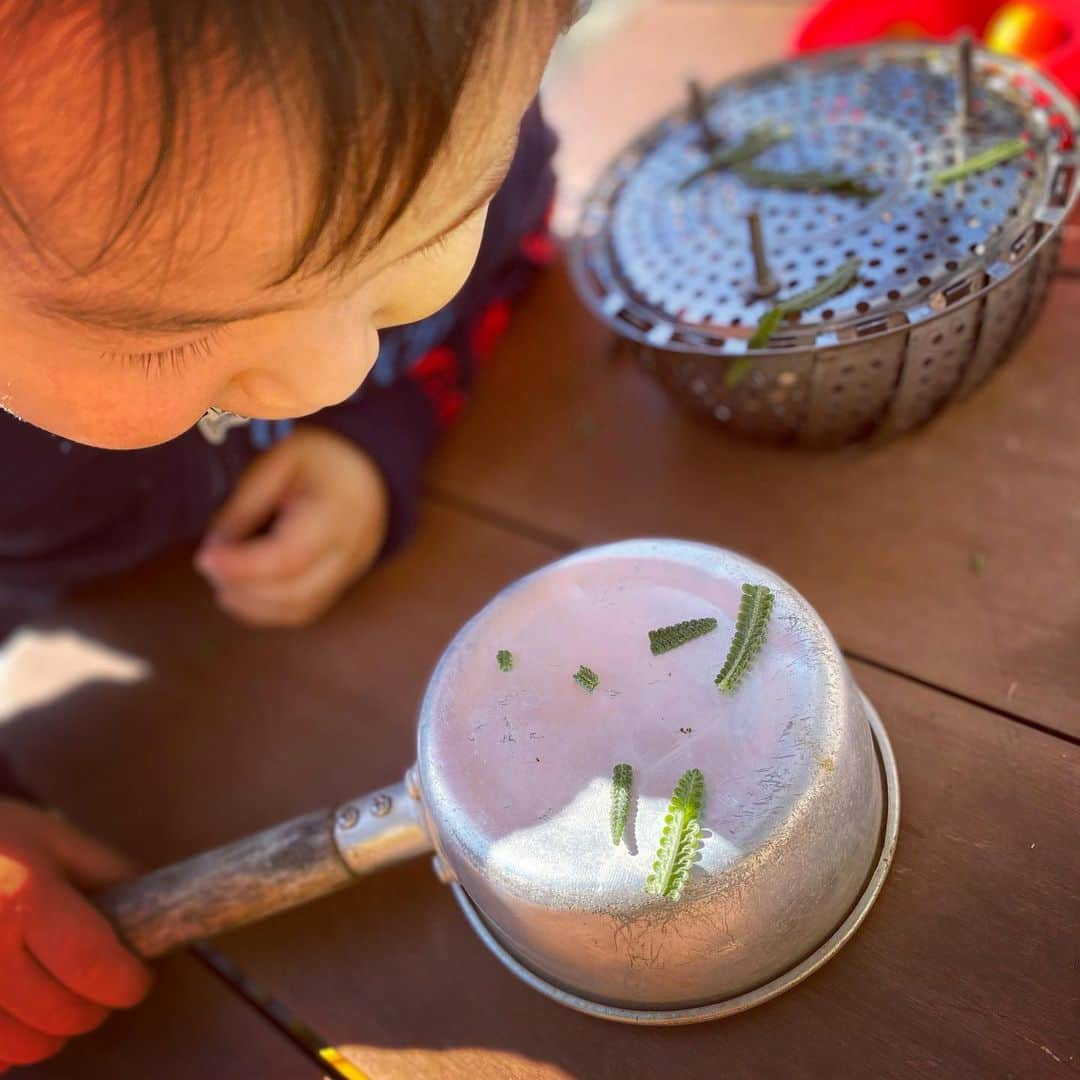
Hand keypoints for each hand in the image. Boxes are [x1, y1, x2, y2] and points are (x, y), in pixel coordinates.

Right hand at [0, 800, 151, 1071]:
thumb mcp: (58, 841)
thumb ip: (111, 875)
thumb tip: (159, 917)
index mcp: (24, 898)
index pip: (90, 962)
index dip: (126, 981)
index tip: (138, 978)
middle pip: (60, 1014)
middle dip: (96, 1007)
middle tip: (100, 986)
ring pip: (24, 1048)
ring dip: (54, 1031)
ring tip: (57, 995)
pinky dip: (10, 1045)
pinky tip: (15, 1008)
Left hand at [196, 427, 389, 626]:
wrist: (369, 473)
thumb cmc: (321, 461)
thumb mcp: (279, 463)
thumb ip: (246, 505)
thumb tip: (215, 548)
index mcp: (336, 514)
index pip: (290, 556)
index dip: (243, 565)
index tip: (205, 557)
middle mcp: (349, 552)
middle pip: (295, 592)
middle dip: (243, 587)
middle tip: (209, 566)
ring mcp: (348, 574)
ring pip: (299, 609)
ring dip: (252, 605)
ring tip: (221, 582)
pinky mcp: (339, 585)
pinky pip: (304, 612)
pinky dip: (268, 611)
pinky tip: (242, 594)